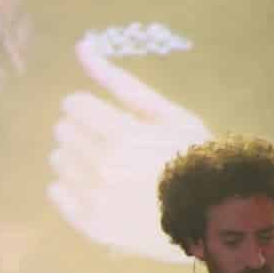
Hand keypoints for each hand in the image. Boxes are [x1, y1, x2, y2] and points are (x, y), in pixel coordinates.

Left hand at [47, 39, 210, 262]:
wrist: (214, 214)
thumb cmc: (193, 155)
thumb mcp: (166, 112)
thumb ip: (120, 81)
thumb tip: (82, 47)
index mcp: (121, 135)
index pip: (73, 106)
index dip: (90, 107)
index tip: (107, 115)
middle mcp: (103, 169)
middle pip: (64, 132)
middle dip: (84, 130)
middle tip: (112, 139)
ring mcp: (96, 201)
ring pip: (59, 161)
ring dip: (77, 156)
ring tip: (108, 163)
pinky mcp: (93, 226)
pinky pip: (59, 194)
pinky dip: (70, 185)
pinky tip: (95, 184)